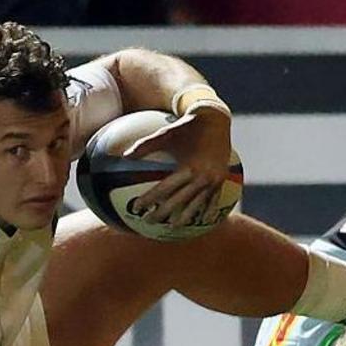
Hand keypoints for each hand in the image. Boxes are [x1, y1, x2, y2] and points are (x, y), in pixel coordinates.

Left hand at [124, 107, 232, 226]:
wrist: (216, 119)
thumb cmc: (186, 126)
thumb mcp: (165, 133)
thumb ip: (145, 145)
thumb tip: (124, 156)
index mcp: (188, 167)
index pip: (165, 189)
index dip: (150, 199)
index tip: (137, 208)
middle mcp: (202, 177)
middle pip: (179, 201)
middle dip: (162, 213)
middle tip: (148, 222)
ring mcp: (214, 181)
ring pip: (197, 205)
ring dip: (184, 217)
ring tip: (173, 227)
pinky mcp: (221, 180)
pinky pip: (213, 200)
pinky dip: (206, 211)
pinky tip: (202, 220)